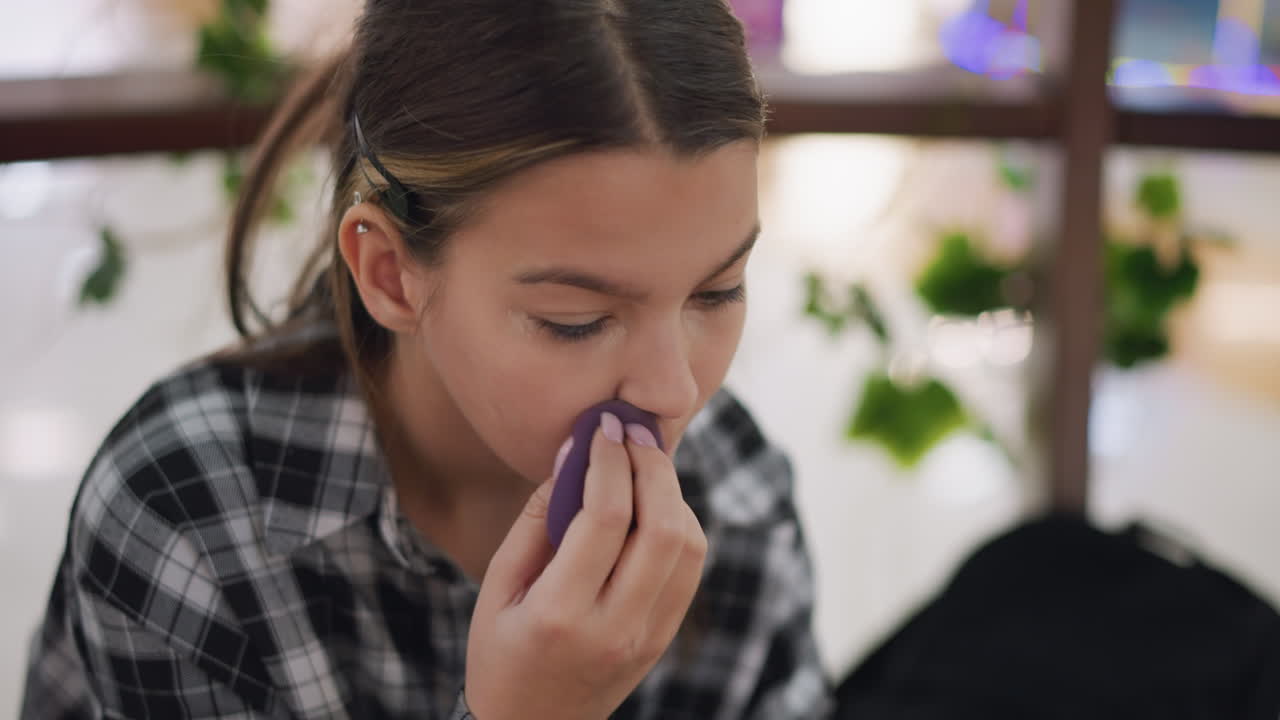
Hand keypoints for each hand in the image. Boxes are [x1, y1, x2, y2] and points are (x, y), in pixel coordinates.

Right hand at [464, 413, 707, 719]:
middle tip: (632, 430)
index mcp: (561, 613)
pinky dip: (680, 523)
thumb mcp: (498, 587)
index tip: (602, 424)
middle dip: (652, 465)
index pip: (606, 517)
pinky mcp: (665, 638)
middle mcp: (616, 626)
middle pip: (663, 527)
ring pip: (689, 545)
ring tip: (641, 463)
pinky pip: (691, 567)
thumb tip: (573, 453)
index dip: (609, 459)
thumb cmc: (500, 652)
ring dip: (671, 493)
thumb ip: (536, 520)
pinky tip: (652, 504)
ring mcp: (649, 636)